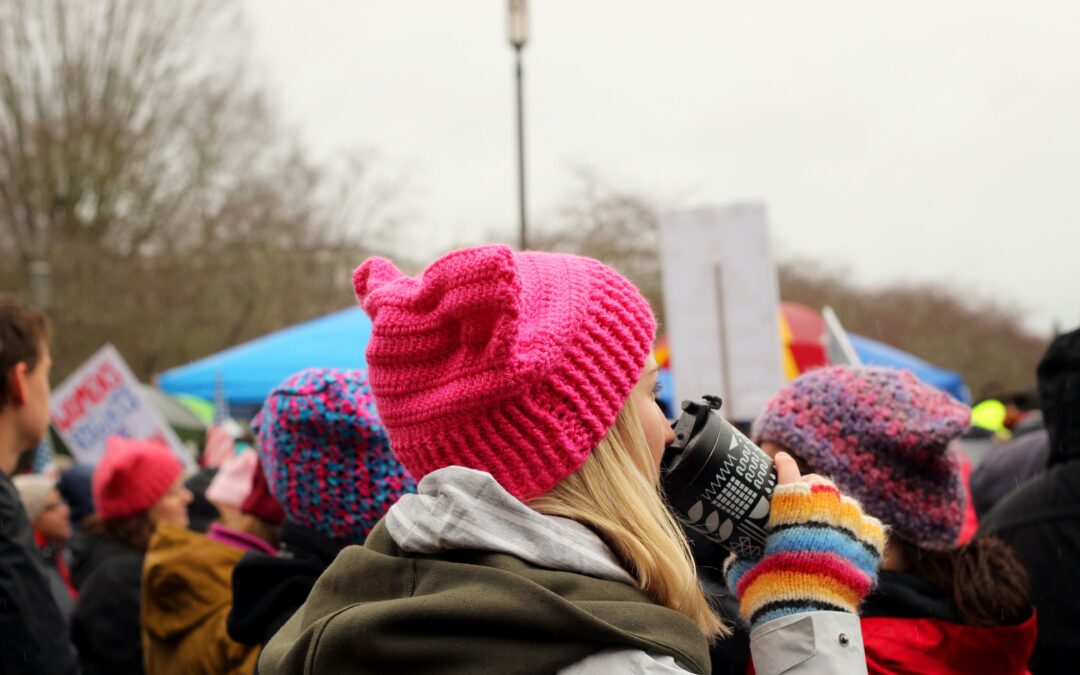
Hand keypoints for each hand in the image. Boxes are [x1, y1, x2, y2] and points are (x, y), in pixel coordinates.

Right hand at [723, 456, 884, 629]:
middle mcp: (823, 513)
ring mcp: (849, 529)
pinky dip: (862, 529)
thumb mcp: (746, 571)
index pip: (788, 475)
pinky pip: (871, 527)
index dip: (783, 464)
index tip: (780, 459)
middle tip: (804, 494)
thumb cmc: (770, 594)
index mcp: (790, 512)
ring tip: (830, 521)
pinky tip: (853, 536)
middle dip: (811, 484)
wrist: (806, 619)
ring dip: (837, 508)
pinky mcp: (869, 550)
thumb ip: (743, 556)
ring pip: (848, 503)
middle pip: (821, 483)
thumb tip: (736, 555)